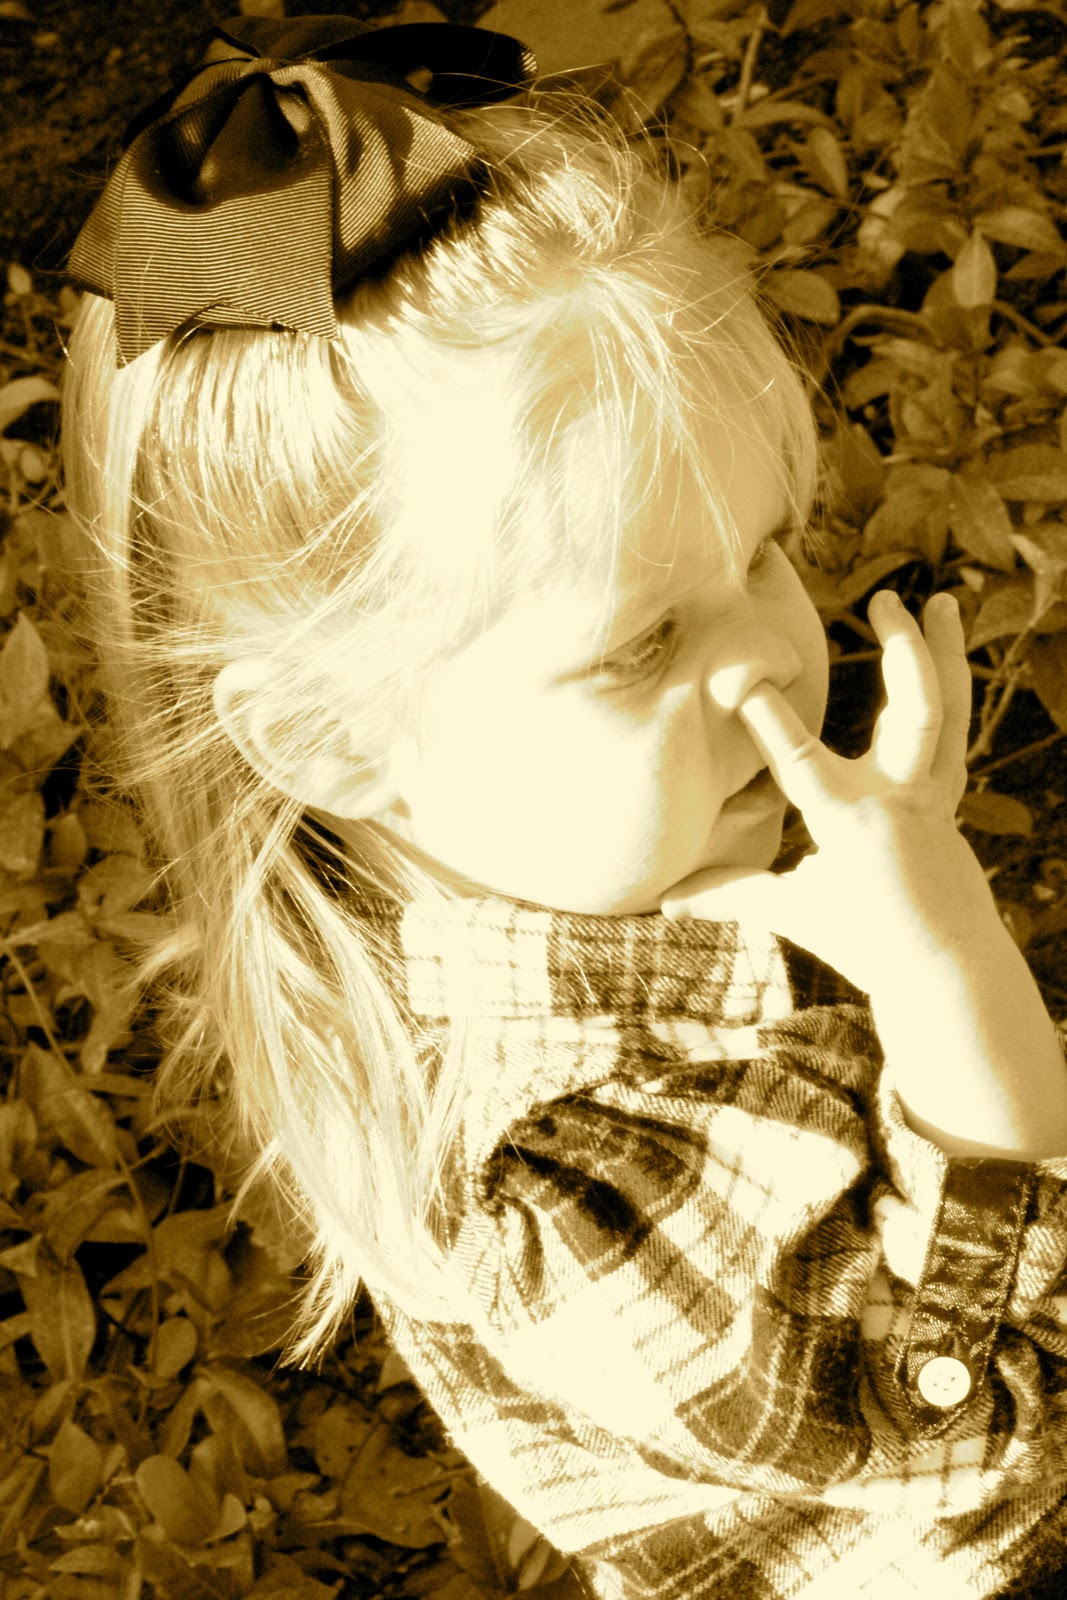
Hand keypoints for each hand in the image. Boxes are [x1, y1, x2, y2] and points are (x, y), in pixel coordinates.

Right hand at [661, 589, 1000, 996]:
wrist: (949, 970)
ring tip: (940, 599)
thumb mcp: (793, 914)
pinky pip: (950, 733)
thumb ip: (730, 894)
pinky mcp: (946, 799)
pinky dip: (947, 690)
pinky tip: (943, 658)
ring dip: (945, 651)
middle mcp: (898, 801)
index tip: (746, 678)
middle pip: (914, 713)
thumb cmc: (866, 944)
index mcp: (850, 826)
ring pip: (946, 711)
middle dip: (904, 651)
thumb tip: (664, 899)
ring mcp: (932, 796)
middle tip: (888, 598)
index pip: (801, 762)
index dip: (770, 719)